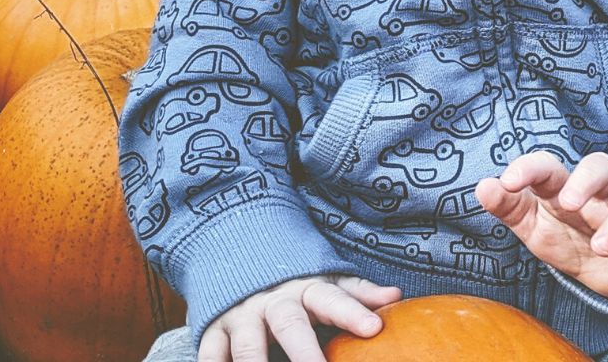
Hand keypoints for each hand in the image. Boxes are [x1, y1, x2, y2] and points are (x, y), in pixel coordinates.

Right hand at [198, 273, 401, 361]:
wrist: (236, 256)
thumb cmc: (295, 286)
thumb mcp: (326, 284)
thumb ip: (357, 294)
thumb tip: (396, 295)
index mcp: (306, 289)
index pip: (333, 299)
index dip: (353, 313)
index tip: (374, 328)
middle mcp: (272, 301)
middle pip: (290, 325)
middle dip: (305, 352)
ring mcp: (239, 316)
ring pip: (248, 346)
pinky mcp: (212, 331)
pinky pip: (211, 355)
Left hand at [475, 151, 607, 300]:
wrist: (605, 272)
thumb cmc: (565, 238)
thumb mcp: (533, 226)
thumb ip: (509, 207)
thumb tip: (482, 185)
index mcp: (566, 189)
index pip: (550, 166)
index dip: (530, 168)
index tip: (509, 181)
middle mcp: (602, 195)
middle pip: (603, 165)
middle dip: (588, 180)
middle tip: (568, 204)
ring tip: (602, 247)